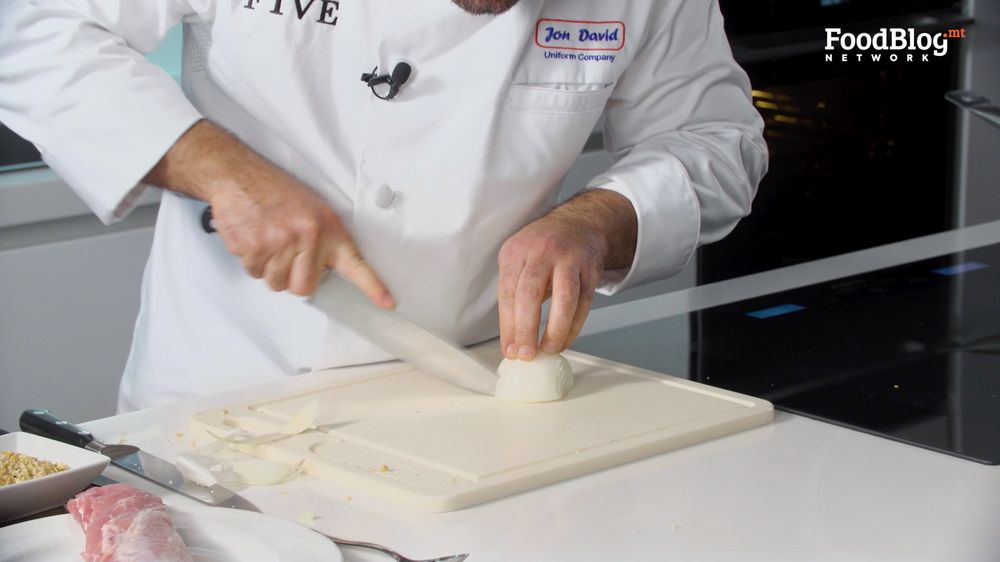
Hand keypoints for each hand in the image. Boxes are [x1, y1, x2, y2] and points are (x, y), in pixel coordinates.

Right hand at [145, 120, 393, 305]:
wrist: (238, 176)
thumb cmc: (276, 192)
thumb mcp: (312, 209)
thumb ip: (323, 239)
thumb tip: (323, 270)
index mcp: (328, 228)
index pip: (355, 264)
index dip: (372, 287)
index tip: (388, 303)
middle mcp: (307, 238)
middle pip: (304, 287)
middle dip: (293, 278)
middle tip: (286, 255)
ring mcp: (278, 244)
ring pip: (276, 283)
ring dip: (269, 269)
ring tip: (267, 240)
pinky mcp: (252, 248)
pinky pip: (254, 273)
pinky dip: (251, 261)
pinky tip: (253, 238)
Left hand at [497, 189, 636, 359]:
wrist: (578, 224)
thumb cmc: (543, 249)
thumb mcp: (519, 259)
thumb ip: (513, 293)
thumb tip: (512, 338)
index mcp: (516, 251)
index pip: (507, 293)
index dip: (508, 325)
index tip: (510, 349)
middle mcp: (541, 252)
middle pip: (530, 294)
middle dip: (526, 329)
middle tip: (526, 354)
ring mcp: (568, 259)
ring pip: (564, 298)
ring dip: (555, 329)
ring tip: (549, 349)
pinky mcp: (590, 269)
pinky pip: (584, 302)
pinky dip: (574, 325)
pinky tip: (565, 339)